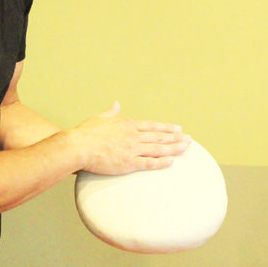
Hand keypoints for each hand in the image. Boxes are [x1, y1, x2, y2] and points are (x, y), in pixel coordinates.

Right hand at [71, 102, 190, 174]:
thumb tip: (116, 103)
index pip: (152, 126)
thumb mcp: (99, 118)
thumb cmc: (85, 133)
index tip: (178, 129)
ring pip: (158, 148)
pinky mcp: (128, 163)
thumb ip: (110, 111)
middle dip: (176, 138)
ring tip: (186, 148)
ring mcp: (132, 149)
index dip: (167, 128)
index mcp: (127, 125)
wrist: (78, 146)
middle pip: (159, 137)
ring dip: (174, 148)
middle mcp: (133, 136)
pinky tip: (171, 162)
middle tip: (189, 139)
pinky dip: (161, 162)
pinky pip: (148, 163)